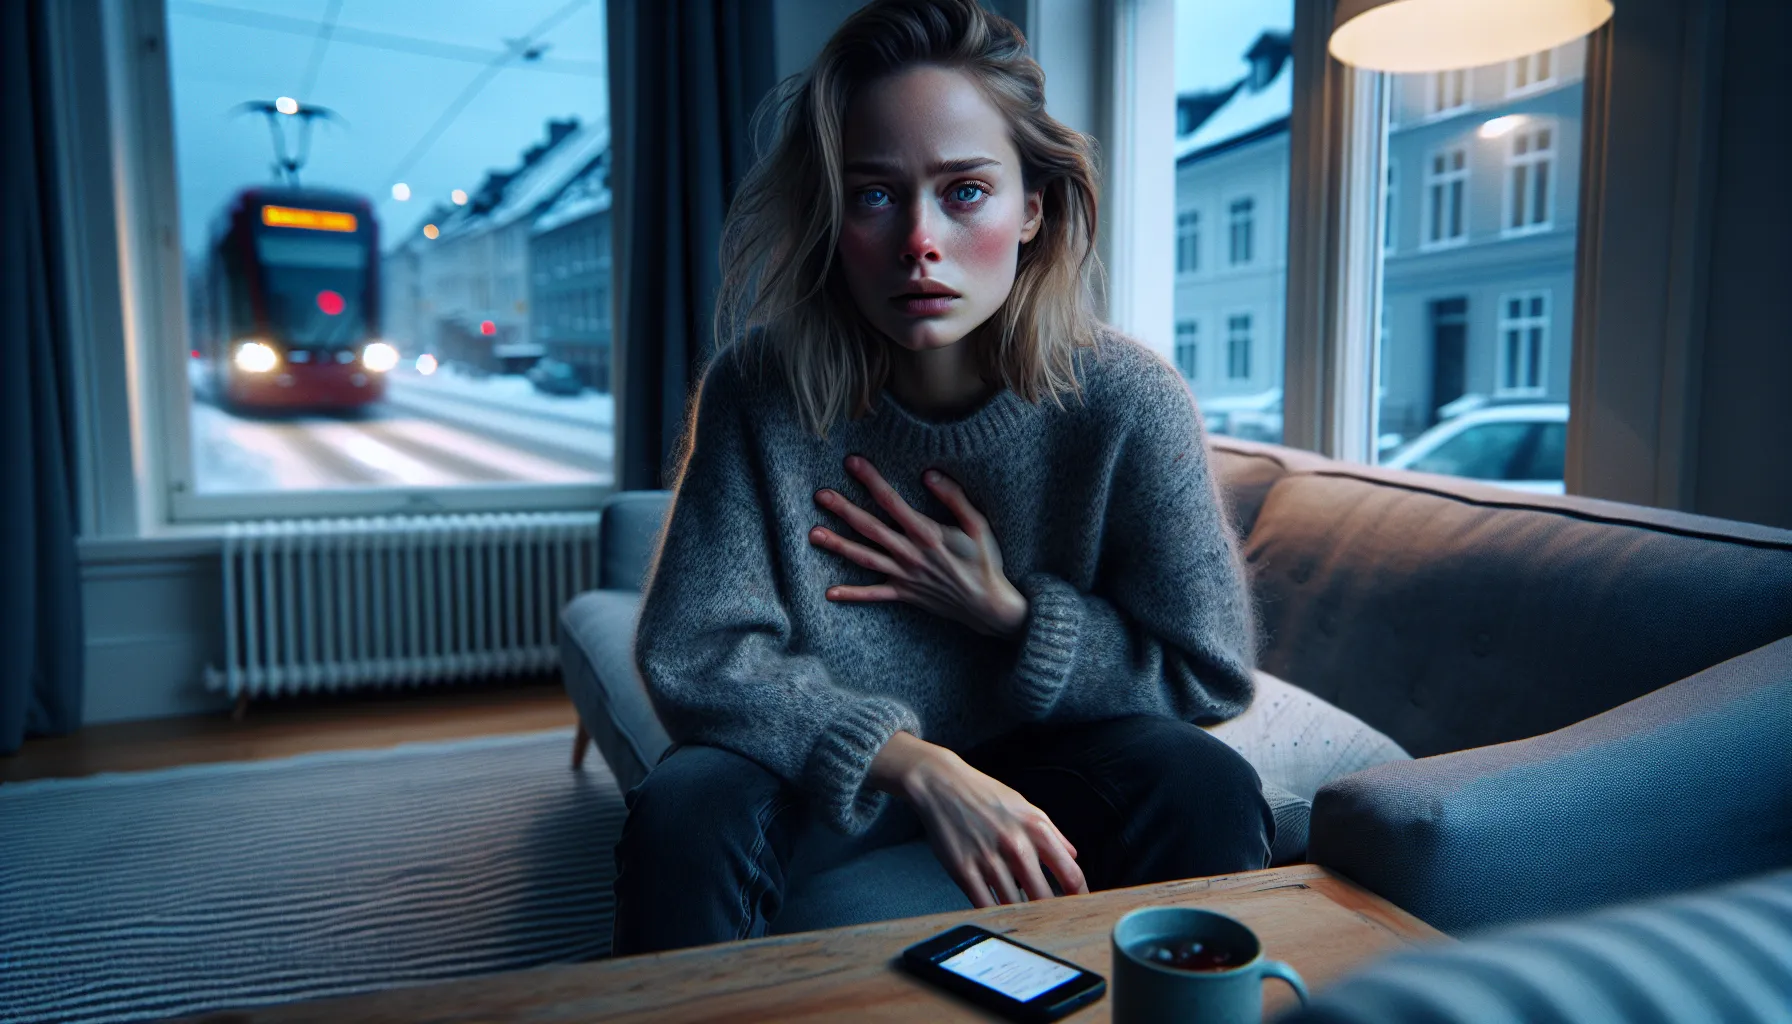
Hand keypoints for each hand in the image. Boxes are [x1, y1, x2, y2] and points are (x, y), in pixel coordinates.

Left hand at [811, 456, 1028, 637]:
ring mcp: (905, 575)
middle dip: (844, 510)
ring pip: (865, 558)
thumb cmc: (985, 562)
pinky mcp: (904, 594)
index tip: (852, 463)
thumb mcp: (979, 525)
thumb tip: (929, 474)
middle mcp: (911, 554)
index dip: (871, 481)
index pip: (892, 502)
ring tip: (813, 534)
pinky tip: (830, 593)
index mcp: (928, 533)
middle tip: (820, 495)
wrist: (988, 605)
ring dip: (838, 546)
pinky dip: (852, 595)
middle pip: (870, 528)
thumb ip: (955, 498)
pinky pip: (874, 595)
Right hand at [869, 732, 1088, 906]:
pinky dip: (994, 913)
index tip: (1078, 906)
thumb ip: (1053, 833)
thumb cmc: (984, 795)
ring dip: (1021, 914)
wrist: (942, 785)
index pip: (1070, 874)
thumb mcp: (1026, 807)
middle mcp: (1016, 845)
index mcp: (1036, 829)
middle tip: (1052, 919)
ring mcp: (989, 860)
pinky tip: (998, 912)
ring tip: (1024, 917)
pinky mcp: (964, 870)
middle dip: (1051, 912)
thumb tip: (1073, 857)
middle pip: (1045, 897)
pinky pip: (985, 904)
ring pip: (1015, 905)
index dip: (1079, 896)